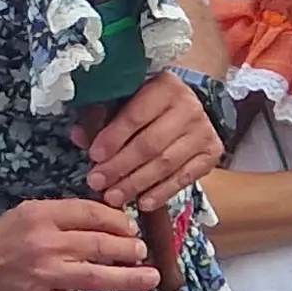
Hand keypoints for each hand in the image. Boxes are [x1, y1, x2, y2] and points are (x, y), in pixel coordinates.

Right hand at [0, 199, 158, 290]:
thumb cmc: (1, 241)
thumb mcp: (28, 214)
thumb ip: (63, 216)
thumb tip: (105, 220)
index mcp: (43, 215)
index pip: (91, 213)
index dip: (118, 220)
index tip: (131, 227)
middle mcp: (46, 243)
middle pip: (100, 243)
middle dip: (129, 248)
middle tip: (143, 252)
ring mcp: (45, 274)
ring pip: (97, 275)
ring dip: (128, 278)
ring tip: (149, 278)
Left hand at [76, 72, 221, 210]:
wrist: (192, 105)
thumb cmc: (150, 104)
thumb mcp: (126, 100)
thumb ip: (103, 117)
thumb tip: (79, 137)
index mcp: (164, 87)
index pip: (136, 115)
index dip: (113, 138)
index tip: (93, 156)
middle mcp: (188, 107)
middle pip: (150, 144)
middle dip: (120, 167)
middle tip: (97, 183)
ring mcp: (203, 132)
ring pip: (166, 163)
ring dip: (136, 183)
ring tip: (114, 196)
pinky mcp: (212, 154)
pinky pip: (185, 178)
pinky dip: (162, 193)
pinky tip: (142, 203)